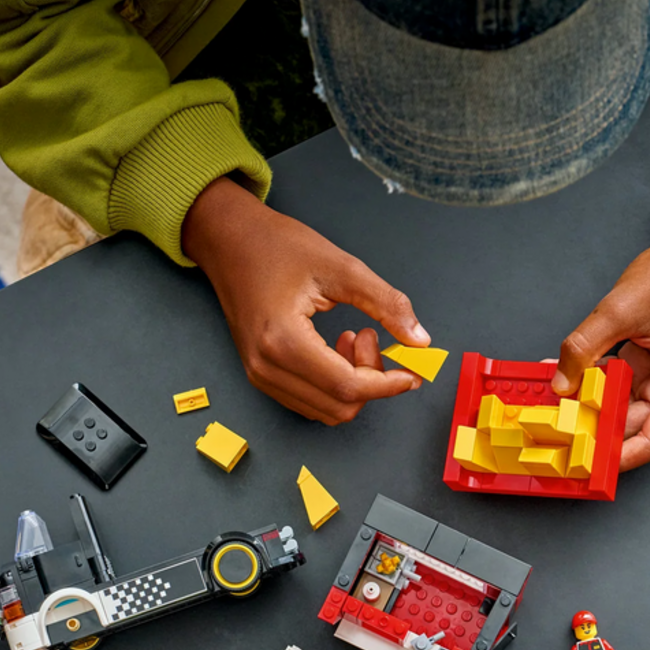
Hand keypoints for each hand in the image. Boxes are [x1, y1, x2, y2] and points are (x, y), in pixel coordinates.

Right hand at [182, 178, 429, 424]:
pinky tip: (337, 349)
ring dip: (353, 384)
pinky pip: (311, 401)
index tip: (412, 372)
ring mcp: (261, 375)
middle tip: (372, 336)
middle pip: (339, 406)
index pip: (347, 387)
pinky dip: (335, 385)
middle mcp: (266, 367)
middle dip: (371, 381)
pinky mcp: (262, 375)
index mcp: (282, 340)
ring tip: (353, 337)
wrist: (230, 240)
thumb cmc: (276, 246)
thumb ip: (386, 305)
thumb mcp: (342, 267)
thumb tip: (419, 340)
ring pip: (326, 410)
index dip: (387, 384)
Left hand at [553, 206, 649, 470]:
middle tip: (554, 438)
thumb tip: (560, 383)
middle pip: (632, 428)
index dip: (617, 459)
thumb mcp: (622, 308)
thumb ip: (586, 347)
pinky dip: (592, 387)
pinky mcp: (648, 367)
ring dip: (589, 410)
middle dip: (594, 433)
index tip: (584, 466)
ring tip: (552, 414)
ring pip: (620, 409)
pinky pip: (616, 387)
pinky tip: (563, 382)